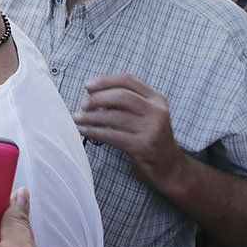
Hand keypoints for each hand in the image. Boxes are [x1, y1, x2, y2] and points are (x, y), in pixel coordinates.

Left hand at [74, 73, 183, 188]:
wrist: (169, 166)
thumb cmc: (149, 136)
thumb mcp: (145, 113)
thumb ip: (126, 100)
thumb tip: (92, 91)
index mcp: (157, 99)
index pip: (128, 80)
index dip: (105, 81)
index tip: (87, 85)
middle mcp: (157, 111)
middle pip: (121, 96)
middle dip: (97, 98)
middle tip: (83, 105)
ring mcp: (152, 129)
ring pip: (114, 117)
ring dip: (91, 117)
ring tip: (77, 118)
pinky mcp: (143, 146)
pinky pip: (112, 136)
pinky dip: (94, 132)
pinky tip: (84, 131)